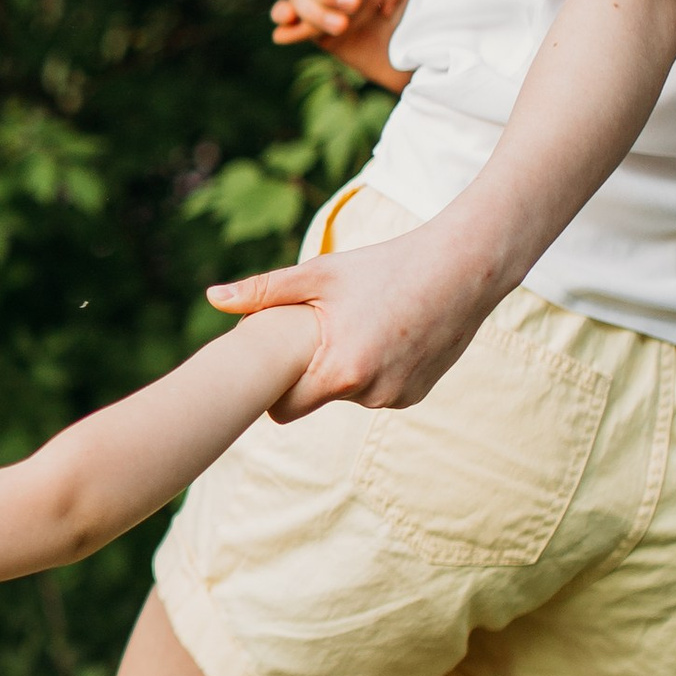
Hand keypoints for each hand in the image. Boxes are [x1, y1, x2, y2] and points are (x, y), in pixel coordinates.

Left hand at [206, 219, 498, 415]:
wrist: (463, 269)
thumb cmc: (385, 266)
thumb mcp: (321, 274)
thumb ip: (265, 291)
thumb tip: (212, 298)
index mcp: (340, 371)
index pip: (283, 410)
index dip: (272, 391)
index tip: (268, 368)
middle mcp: (370, 395)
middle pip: (315, 401)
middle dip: (307, 378)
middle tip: (311, 338)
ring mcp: (396, 399)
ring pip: (349, 395)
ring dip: (343, 372)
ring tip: (354, 329)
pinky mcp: (416, 396)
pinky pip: (379, 391)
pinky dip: (374, 372)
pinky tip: (384, 337)